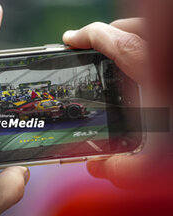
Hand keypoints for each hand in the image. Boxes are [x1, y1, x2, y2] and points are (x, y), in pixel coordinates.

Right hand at [62, 18, 168, 188]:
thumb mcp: (158, 164)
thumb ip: (122, 171)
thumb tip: (100, 167)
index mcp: (148, 65)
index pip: (107, 36)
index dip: (84, 36)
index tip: (70, 40)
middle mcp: (162, 52)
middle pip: (127, 27)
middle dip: (104, 35)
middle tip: (92, 50)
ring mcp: (170, 55)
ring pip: (146, 31)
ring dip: (127, 39)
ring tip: (116, 57)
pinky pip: (160, 44)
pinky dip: (147, 50)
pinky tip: (147, 72)